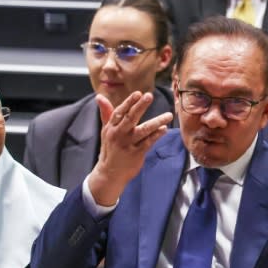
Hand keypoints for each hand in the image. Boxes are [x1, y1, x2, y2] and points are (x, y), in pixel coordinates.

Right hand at [89, 91, 173, 205]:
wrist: (110, 173)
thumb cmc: (110, 149)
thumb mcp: (106, 131)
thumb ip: (106, 113)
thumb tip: (99, 97)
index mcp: (111, 127)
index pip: (119, 112)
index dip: (129, 102)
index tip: (138, 93)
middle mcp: (118, 135)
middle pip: (130, 118)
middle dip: (140, 106)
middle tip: (149, 96)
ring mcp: (128, 145)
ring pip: (143, 131)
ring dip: (157, 122)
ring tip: (168, 115)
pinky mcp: (136, 154)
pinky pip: (148, 143)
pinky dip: (156, 135)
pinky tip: (164, 129)